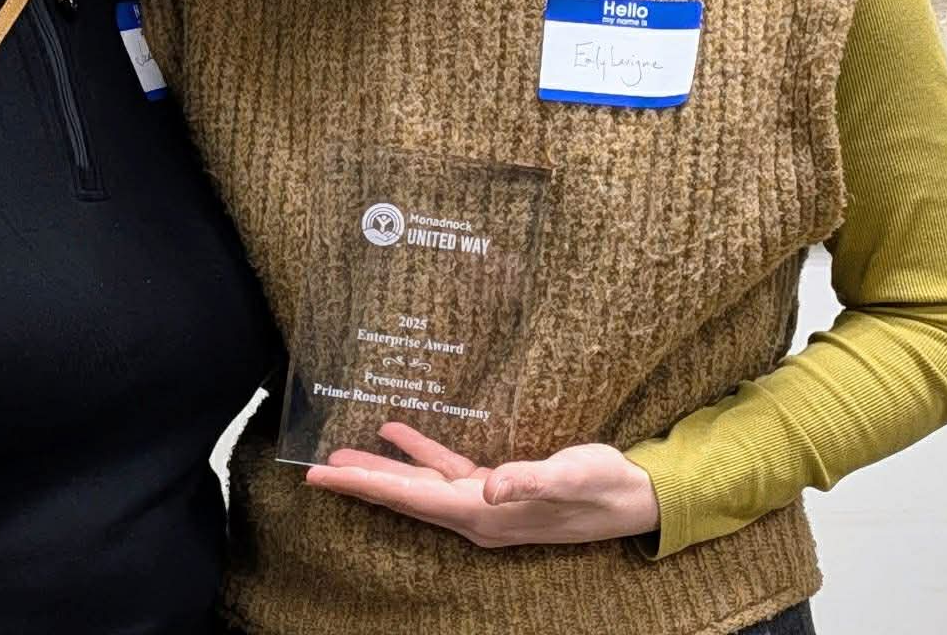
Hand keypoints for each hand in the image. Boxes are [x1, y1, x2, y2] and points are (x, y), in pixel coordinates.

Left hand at [304, 421, 658, 548]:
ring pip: (417, 485)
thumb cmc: (603, 487)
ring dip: (382, 469)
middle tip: (313, 470)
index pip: (410, 499)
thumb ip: (529, 481)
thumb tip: (490, 486)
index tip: (323, 477)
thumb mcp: (571, 476)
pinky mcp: (495, 486)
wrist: (633, 497)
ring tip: (341, 453)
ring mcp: (484, 502)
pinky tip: (397, 431)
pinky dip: (418, 452)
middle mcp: (476, 514)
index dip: (365, 485)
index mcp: (484, 514)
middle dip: (359, 482)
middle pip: (403, 498)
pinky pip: (444, 470)